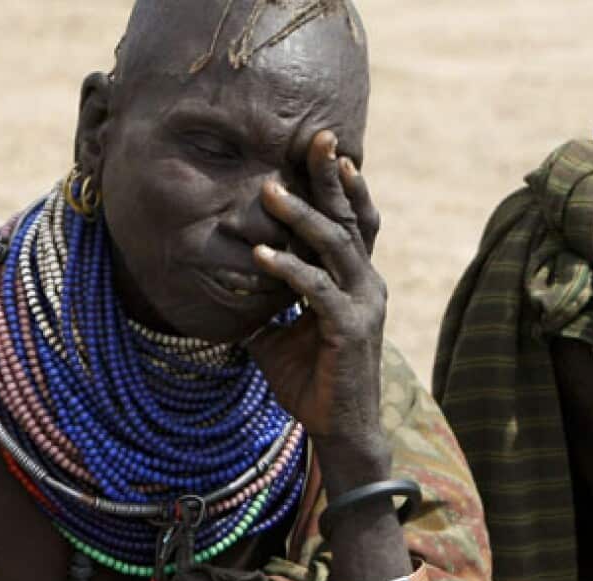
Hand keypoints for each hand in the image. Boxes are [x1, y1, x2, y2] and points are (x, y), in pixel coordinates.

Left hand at [247, 130, 388, 482]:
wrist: (340, 430)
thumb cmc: (312, 383)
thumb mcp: (279, 336)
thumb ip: (264, 307)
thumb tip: (223, 289)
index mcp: (357, 281)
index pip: (353, 222)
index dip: (342, 185)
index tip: (325, 148)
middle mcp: (368, 285)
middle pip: (353, 220)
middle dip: (333, 178)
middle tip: (316, 139)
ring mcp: (364, 305)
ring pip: (337, 246)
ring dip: (304, 216)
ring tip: (271, 190)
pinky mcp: (351, 329)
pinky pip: (318, 290)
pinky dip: (289, 269)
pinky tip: (261, 253)